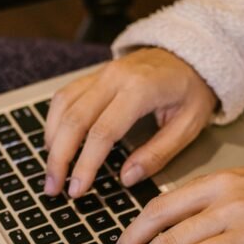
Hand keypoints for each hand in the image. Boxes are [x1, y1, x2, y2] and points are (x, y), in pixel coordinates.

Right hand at [43, 47, 217, 197]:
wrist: (190, 54)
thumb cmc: (191, 91)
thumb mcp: (188, 126)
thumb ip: (158, 154)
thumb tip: (127, 178)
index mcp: (141, 90)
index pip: (103, 132)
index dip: (86, 164)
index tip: (78, 189)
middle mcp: (115, 77)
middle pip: (74, 120)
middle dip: (59, 158)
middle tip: (53, 188)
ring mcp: (101, 73)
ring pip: (63, 106)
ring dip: (52, 142)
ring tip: (52, 173)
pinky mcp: (94, 75)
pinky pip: (65, 97)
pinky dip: (54, 122)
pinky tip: (54, 145)